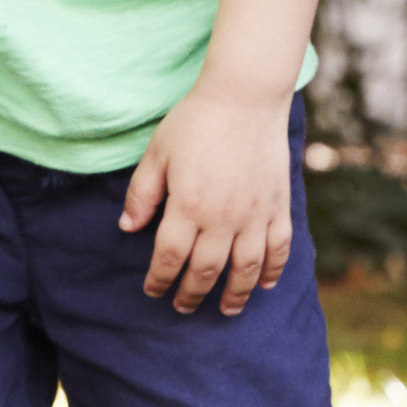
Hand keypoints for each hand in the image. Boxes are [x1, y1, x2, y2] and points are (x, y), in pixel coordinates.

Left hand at [123, 82, 296, 311]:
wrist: (245, 96)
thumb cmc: (196, 121)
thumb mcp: (158, 153)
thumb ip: (142, 193)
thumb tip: (128, 228)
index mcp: (189, 205)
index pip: (170, 257)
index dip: (160, 279)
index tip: (153, 290)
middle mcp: (223, 217)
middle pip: (206, 270)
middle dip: (191, 294)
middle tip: (182, 307)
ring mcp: (255, 214)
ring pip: (245, 269)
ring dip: (234, 295)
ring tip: (225, 310)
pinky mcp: (277, 205)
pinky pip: (278, 248)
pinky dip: (273, 270)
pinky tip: (265, 285)